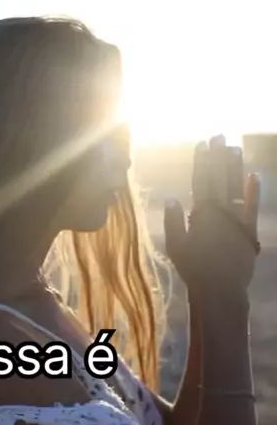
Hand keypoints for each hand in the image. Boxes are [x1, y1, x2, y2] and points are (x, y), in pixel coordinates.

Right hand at [164, 136, 259, 299]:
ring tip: (234, 148)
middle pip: (219, 178)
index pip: (200, 181)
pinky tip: (254, 175)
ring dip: (235, 166)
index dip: (201, 162)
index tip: (201, 144)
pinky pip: (252, 206)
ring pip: (236, 187)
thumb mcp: (176, 247)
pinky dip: (254, 191)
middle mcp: (220, 213)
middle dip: (218, 156)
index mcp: (200, 215)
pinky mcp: (250, 230)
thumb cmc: (194, 270)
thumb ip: (173, 222)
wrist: (221, 289)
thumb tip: (171, 198)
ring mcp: (236, 220)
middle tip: (219, 136)